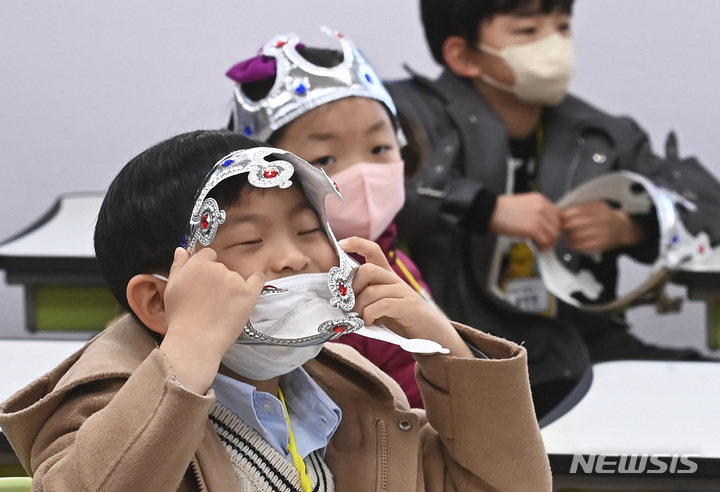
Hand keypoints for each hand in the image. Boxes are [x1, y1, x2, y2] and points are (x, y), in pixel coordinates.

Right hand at [160, 247, 264, 392]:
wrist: (194, 341)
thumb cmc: (180, 318)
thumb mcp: (171, 288)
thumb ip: (178, 266)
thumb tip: (182, 250)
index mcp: (198, 264)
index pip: (208, 255)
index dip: (206, 267)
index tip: (204, 282)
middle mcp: (217, 269)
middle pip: (221, 267)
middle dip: (217, 279)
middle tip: (210, 299)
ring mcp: (234, 281)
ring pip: (236, 277)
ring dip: (231, 286)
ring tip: (221, 307)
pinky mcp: (248, 294)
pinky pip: (257, 280)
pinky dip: (255, 280)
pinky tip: (252, 284)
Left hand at [339, 237, 472, 357]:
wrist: (433, 335)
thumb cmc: (403, 321)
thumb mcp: (381, 306)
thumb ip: (366, 299)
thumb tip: (341, 300)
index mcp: (387, 278)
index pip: (374, 251)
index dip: (358, 244)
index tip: (342, 244)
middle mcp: (395, 281)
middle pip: (368, 269)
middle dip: (352, 287)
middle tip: (349, 305)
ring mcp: (403, 292)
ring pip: (371, 291)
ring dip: (359, 307)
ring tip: (359, 319)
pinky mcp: (408, 307)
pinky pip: (382, 305)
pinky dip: (370, 315)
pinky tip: (370, 323)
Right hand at [490, 193, 560, 249]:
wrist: (491, 211)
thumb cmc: (502, 209)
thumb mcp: (525, 204)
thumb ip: (537, 211)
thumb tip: (545, 224)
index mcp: (540, 200)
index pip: (558, 214)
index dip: (554, 226)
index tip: (550, 232)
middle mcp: (542, 207)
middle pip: (558, 225)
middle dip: (552, 235)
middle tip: (545, 241)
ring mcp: (538, 218)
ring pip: (553, 234)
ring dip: (548, 242)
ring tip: (540, 245)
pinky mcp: (533, 229)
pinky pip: (545, 241)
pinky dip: (542, 246)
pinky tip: (536, 246)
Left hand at [561, 200, 644, 253]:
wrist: (622, 228)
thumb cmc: (603, 217)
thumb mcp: (595, 207)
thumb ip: (580, 208)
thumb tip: (560, 213)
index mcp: (598, 207)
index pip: (576, 210)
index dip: (564, 216)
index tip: (559, 219)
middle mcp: (602, 218)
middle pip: (575, 223)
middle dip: (565, 226)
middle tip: (562, 228)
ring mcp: (604, 231)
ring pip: (578, 235)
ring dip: (568, 236)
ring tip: (568, 235)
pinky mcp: (603, 243)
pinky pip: (583, 245)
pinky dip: (574, 244)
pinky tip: (572, 242)